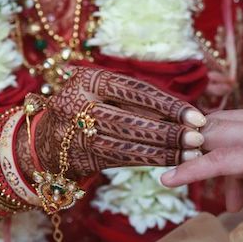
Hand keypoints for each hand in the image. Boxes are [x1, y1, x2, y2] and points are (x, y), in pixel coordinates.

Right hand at [30, 67, 205, 176]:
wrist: (43, 142)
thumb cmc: (87, 112)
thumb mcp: (102, 95)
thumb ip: (134, 100)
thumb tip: (184, 112)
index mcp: (87, 79)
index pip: (135, 91)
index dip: (168, 104)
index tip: (196, 115)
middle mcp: (77, 103)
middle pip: (132, 118)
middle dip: (169, 129)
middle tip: (199, 137)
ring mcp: (75, 132)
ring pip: (128, 142)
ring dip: (164, 149)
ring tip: (192, 153)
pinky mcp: (81, 157)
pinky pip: (123, 159)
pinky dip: (151, 160)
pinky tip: (173, 162)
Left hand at [160, 105, 242, 212]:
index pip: (242, 123)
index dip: (221, 141)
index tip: (209, 161)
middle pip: (222, 126)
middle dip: (205, 149)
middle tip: (196, 174)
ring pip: (217, 141)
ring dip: (203, 167)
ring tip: (202, 192)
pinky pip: (216, 160)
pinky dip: (191, 170)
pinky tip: (170, 180)